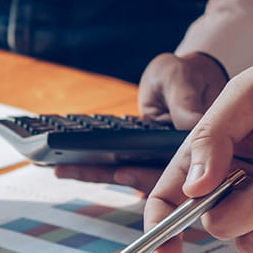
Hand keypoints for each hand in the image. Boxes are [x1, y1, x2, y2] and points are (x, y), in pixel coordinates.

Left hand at [51, 53, 227, 196]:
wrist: (178, 78)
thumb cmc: (185, 75)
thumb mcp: (182, 81)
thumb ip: (184, 101)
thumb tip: (191, 122)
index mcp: (187, 144)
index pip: (170, 168)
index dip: (145, 175)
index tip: (122, 172)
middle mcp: (170, 158)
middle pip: (139, 176)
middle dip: (106, 175)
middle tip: (73, 169)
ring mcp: (151, 160)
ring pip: (121, 173)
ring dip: (92, 173)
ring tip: (61, 169)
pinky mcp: (134, 157)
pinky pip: (111, 165)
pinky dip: (89, 167)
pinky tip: (64, 165)